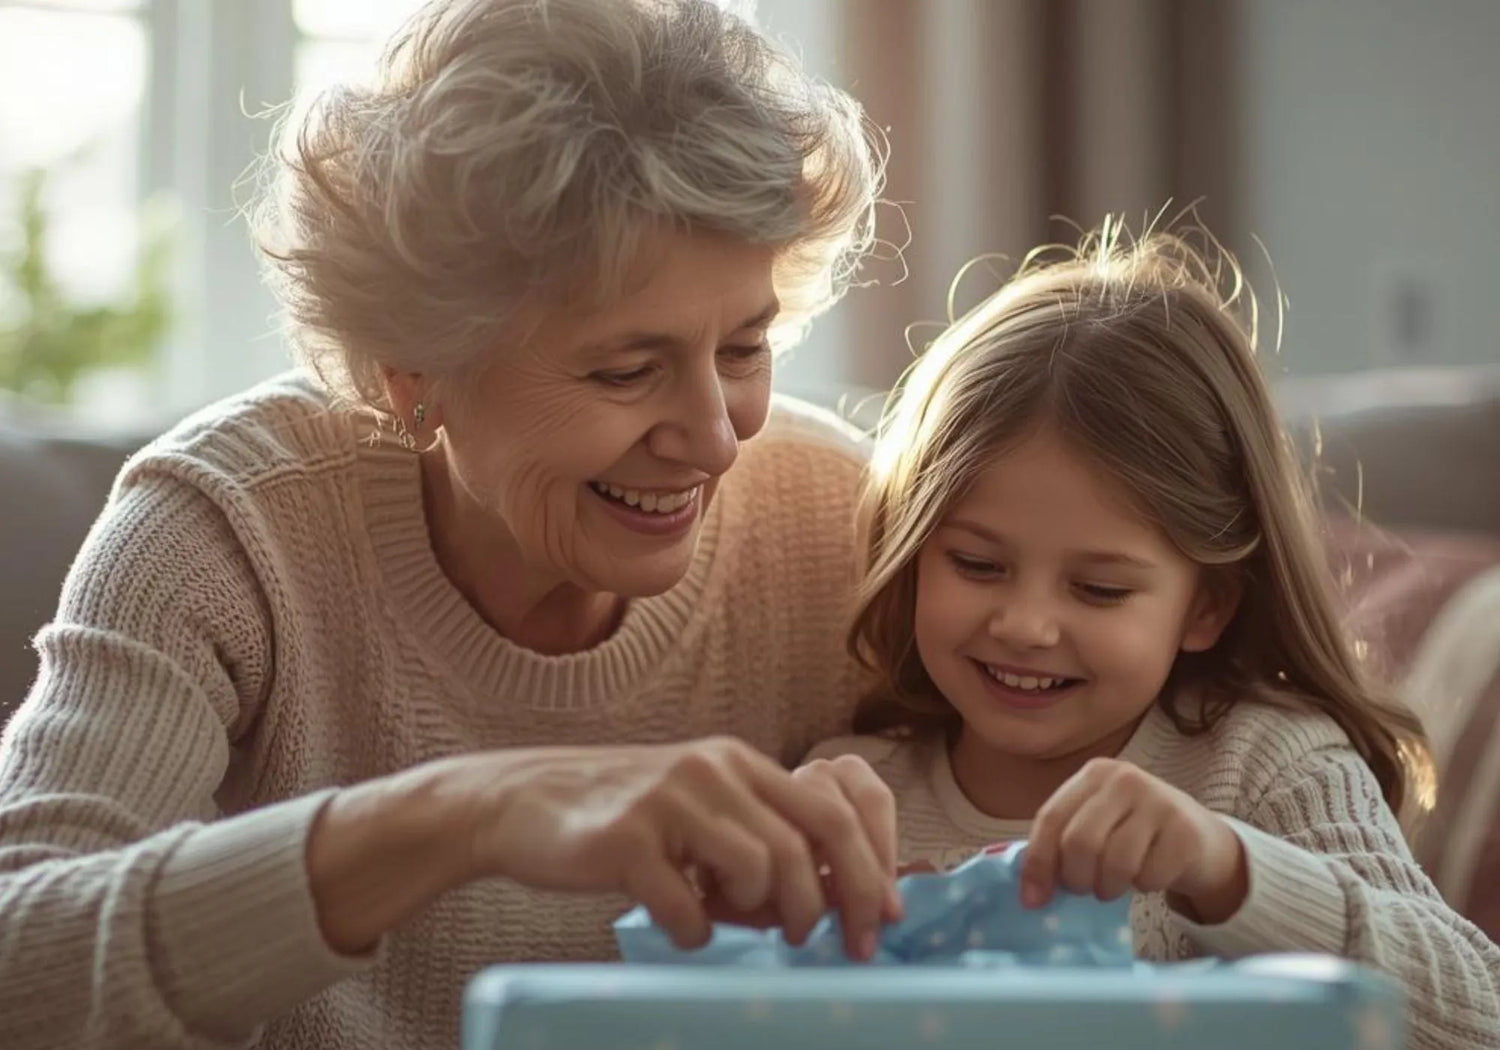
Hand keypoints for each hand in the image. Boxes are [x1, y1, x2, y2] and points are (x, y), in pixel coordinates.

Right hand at [457, 738, 899, 958]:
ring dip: (755, 912)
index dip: (868, 869)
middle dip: (830, 904)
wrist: (523, 803)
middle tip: (823, 945)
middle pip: (807, 842)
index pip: (832, 810)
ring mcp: (669, 802)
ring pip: (758, 868)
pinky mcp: (625, 840)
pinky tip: (677, 924)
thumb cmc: (621, 818)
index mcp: (738, 762)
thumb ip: (755, 837)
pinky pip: (686, 906)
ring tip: (727, 918)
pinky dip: (693, 931)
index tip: (880, 919)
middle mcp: (712, 770)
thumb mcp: (698, 809)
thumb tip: (822, 901)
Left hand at [1020, 758, 1247, 923]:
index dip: (1037, 862)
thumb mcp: (1097, 825)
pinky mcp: (1186, 832)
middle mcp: (1126, 779)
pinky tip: (1149, 875)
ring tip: (1113, 885)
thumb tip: (1029, 894)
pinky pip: (1149, 877)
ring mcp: (1160, 802)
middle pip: (1080, 842)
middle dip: (1076, 879)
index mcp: (1095, 773)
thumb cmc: (1134, 834)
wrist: (1200, 838)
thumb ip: (1061, 844)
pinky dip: (1143, 887)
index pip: (1051, 818)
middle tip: (1084, 889)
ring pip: (1115, 864)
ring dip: (1108, 888)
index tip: (1032, 900)